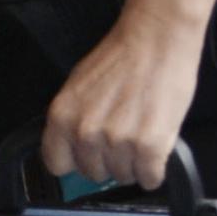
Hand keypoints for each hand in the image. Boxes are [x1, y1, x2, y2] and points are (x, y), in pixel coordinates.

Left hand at [38, 6, 207, 194]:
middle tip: (126, 141)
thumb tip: (77, 146)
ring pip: (124, 175)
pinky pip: (150, 177)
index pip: (59, 165)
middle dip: (110, 161)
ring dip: (135, 165)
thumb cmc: (123, 56)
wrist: (158, 38)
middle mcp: (85, 132)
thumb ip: (73, 119)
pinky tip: (158, 156)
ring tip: (145, 140)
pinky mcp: (149, 145)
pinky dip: (155, 171)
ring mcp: (117, 140)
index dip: (78, 161)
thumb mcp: (79, 86)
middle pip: (94, 173)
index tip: (92, 156)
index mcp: (61, 118)